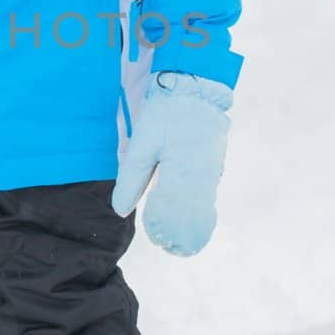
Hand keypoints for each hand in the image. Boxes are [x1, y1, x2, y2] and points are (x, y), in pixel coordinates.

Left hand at [111, 72, 231, 254]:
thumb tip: (120, 210)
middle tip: (171, 246)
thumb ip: (131, 179)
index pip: (176, 215)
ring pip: (202, 203)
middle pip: (193, 214)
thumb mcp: (142, 144)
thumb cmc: (166, 114)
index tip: (160, 242)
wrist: (195, 87)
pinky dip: (198, 204)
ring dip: (191, 219)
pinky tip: (189, 212)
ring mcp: (212, 169)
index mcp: (184, 173)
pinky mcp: (214, 161)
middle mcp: (203, 176)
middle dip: (182, 231)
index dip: (168, 230)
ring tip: (179, 236)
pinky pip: (207, 190)